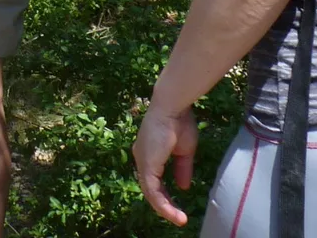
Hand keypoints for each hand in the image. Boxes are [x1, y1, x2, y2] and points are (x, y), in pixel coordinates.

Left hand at [132, 100, 198, 226]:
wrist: (173, 107)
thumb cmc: (179, 123)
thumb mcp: (184, 151)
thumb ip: (182, 169)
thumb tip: (183, 187)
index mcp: (149, 153)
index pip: (154, 180)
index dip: (165, 196)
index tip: (178, 207)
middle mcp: (141, 157)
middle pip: (150, 189)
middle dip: (165, 205)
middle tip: (179, 218)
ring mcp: (142, 160)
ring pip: (150, 192)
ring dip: (165, 209)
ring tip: (180, 219)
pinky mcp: (146, 164)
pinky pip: (152, 190)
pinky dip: (162, 204)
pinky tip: (173, 213)